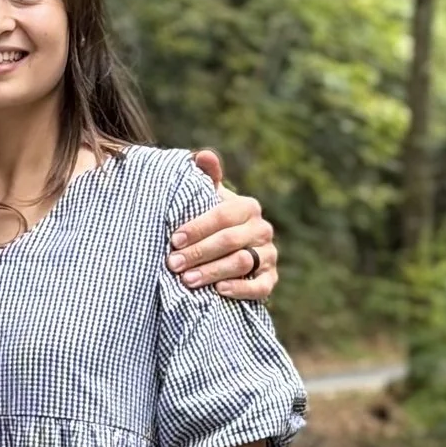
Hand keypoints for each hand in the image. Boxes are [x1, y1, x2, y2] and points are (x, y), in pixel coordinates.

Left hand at [171, 154, 277, 303]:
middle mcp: (262, 229)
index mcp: (248, 207)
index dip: (198, 227)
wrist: (228, 254)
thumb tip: (203, 155)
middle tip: (173, 263)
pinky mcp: (271, 279)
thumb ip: (205, 177)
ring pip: (242, 263)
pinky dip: (240, 289)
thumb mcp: (208, 199)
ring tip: (187, 280)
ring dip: (213, 272)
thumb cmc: (212, 223)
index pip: (223, 215)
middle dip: (199, 252)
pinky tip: (218, 291)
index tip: (174, 239)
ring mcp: (269, 255)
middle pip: (230, 241)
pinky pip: (261, 287)